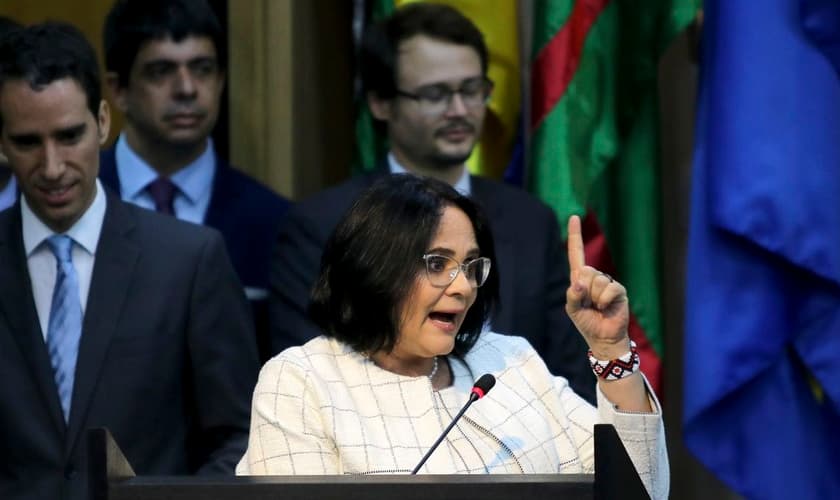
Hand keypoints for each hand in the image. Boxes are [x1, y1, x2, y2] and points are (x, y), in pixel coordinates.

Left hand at [565, 215, 629, 358]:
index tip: (574, 216)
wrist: (603, 337)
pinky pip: (609, 289)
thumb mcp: (573, 309)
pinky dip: (605, 300)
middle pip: (585, 271)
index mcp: (580, 278)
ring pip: (596, 281)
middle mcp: (594, 277)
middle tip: (589, 304)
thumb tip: (580, 283)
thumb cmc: (587, 322)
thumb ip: (572, 295)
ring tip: (598, 307)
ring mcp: (607, 283)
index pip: (576, 253)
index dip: (575, 235)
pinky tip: (606, 308)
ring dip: (594, 298)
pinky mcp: (619, 290)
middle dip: (584, 290)